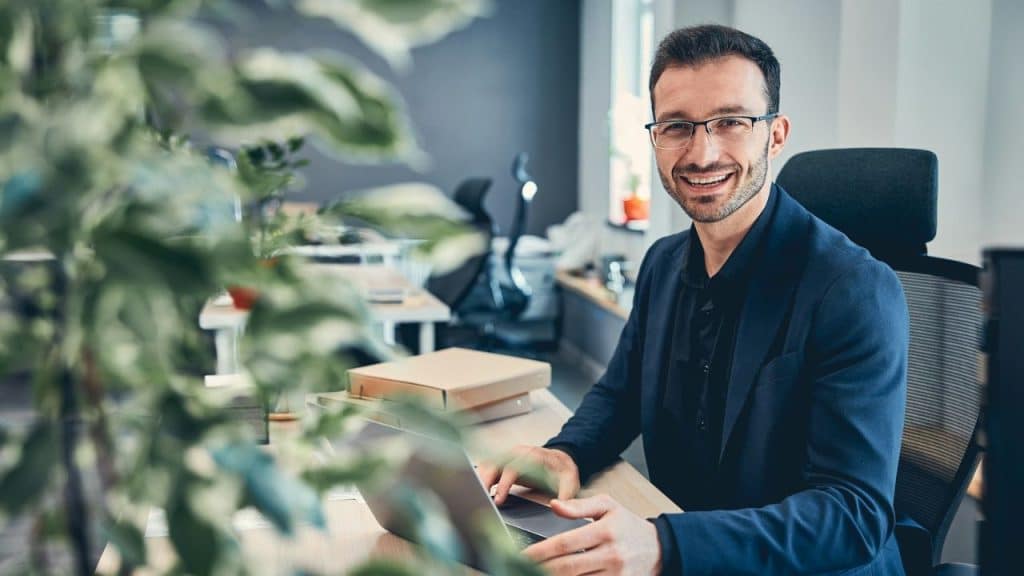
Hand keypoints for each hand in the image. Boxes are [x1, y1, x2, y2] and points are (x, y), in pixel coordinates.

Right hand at [476, 445, 579, 504]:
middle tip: (477, 499)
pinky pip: (487, 469)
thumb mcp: (570, 481)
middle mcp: (517, 453)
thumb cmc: (562, 471)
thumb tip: (555, 506)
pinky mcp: (503, 464)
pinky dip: (480, 480)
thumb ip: (566, 495)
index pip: (512, 467)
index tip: (498, 500)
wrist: (559, 460)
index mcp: (532, 455)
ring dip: (479, 480)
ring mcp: (508, 457)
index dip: (503, 484)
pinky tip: (477, 493)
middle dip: (484, 481)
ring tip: (473, 498)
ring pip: (488, 465)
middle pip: (494, 464)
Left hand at [523, 495, 661, 575]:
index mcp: (605, 531)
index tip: (522, 554)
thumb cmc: (628, 525)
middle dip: (541, 569)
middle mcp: (611, 555)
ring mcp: (615, 575)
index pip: (565, 543)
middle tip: (521, 568)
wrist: (659, 549)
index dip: (541, 550)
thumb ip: (579, 505)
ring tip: (535, 574)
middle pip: (568, 567)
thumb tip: (554, 505)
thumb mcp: (608, 506)